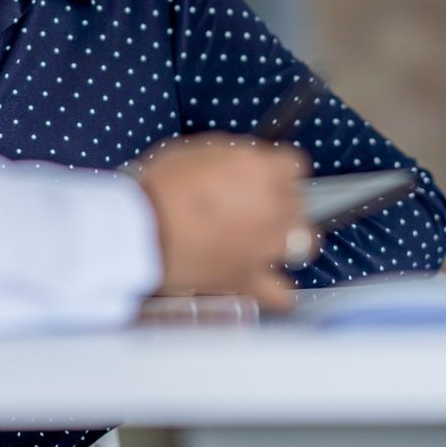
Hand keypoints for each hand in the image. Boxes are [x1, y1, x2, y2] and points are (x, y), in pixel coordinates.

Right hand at [133, 135, 311, 312]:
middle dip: (280, 200)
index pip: (294, 166)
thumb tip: (245, 162)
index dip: (277, 169)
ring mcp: (265, 247)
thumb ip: (233, 157)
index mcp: (263, 172)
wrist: (141, 230)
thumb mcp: (198, 151)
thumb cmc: (162, 187)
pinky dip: (279, 292)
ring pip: (304, 243)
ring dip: (290, 239)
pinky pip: (282, 294)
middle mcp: (274, 208)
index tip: (265, 174)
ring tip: (270, 239)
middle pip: (299, 201)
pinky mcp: (249, 280)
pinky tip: (271, 285)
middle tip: (254, 204)